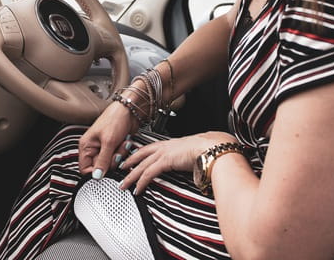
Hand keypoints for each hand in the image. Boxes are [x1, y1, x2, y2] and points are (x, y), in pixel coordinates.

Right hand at [78, 100, 139, 178]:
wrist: (130, 110)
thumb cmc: (115, 118)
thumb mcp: (108, 141)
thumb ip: (103, 161)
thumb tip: (97, 176)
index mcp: (86, 146)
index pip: (85, 169)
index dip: (96, 172)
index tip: (106, 169)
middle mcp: (93, 148)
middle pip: (101, 167)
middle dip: (111, 161)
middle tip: (116, 152)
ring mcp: (104, 148)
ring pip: (111, 163)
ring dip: (119, 155)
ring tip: (122, 144)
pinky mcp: (114, 147)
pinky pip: (118, 157)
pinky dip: (123, 152)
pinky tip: (125, 143)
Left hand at [118, 131, 235, 194]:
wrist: (213, 147)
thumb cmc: (209, 149)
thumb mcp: (194, 154)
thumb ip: (188, 160)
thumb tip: (191, 168)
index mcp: (171, 144)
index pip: (149, 148)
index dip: (138, 154)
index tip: (131, 159)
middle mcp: (165, 146)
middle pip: (140, 155)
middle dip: (128, 163)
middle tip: (120, 170)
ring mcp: (164, 153)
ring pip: (141, 165)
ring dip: (130, 176)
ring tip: (123, 185)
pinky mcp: (165, 161)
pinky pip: (148, 173)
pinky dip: (141, 182)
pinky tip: (137, 189)